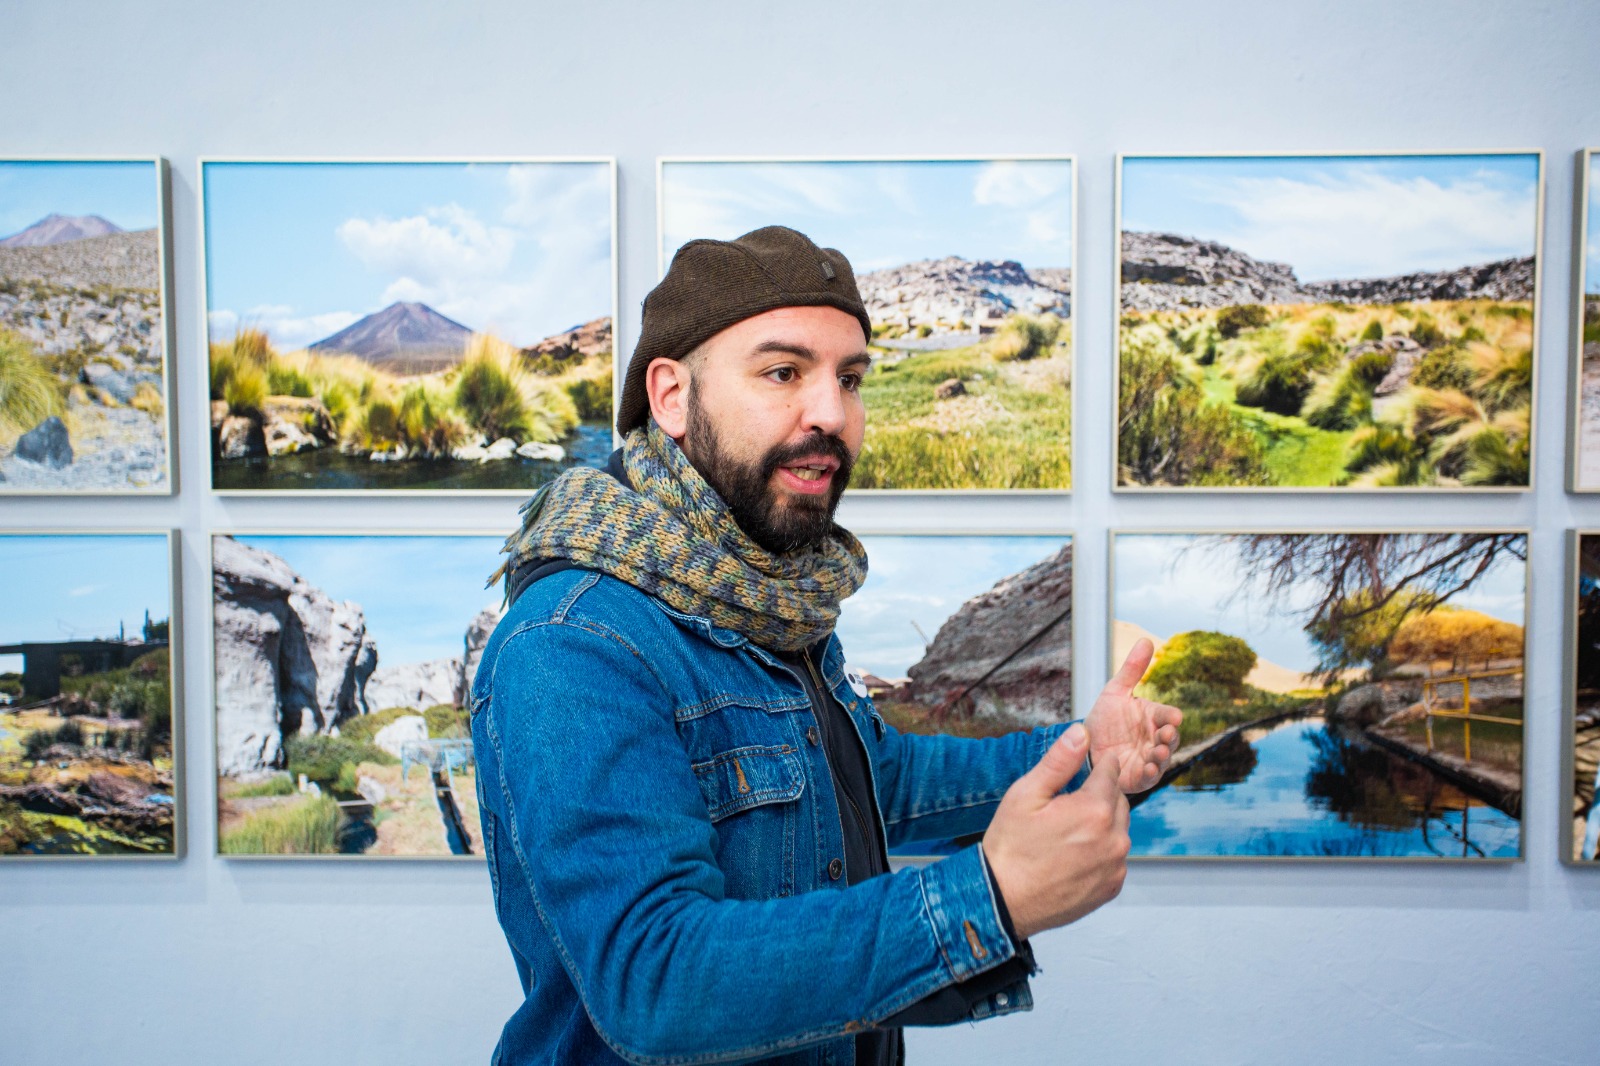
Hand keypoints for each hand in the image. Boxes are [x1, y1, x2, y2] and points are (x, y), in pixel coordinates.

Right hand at [982, 724, 1129, 939]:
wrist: (1002, 900)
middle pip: (1118, 801)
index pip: (1111, 773)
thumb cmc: (1010, 846)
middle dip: (1101, 795)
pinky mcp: (1111, 887)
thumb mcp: (1026, 794)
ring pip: (1119, 830)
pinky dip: (1102, 850)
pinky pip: (1115, 858)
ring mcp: (1115, 866)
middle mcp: (1114, 839)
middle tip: (1070, 801)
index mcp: (1095, 810)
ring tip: (1069, 830)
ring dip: (1102, 823)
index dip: (1100, 764)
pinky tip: (1074, 854)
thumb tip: (1082, 732)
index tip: (1092, 763)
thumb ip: (1059, 761)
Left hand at [1085, 638, 1182, 793]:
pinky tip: (1149, 769)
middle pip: (1170, 738)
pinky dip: (1152, 774)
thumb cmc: (1106, 717)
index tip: (1174, 717)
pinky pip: (1149, 777)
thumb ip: (1132, 669)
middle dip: (1170, 737)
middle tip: (1165, 734)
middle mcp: (1155, 739)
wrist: (1085, 745)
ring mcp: (1149, 758)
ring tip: (1158, 752)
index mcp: (1153, 718)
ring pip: (1163, 758)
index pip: (1168, 716)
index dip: (1171, 717)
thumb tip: (1146, 640)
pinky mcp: (1139, 777)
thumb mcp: (1115, 691)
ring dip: (1163, 755)